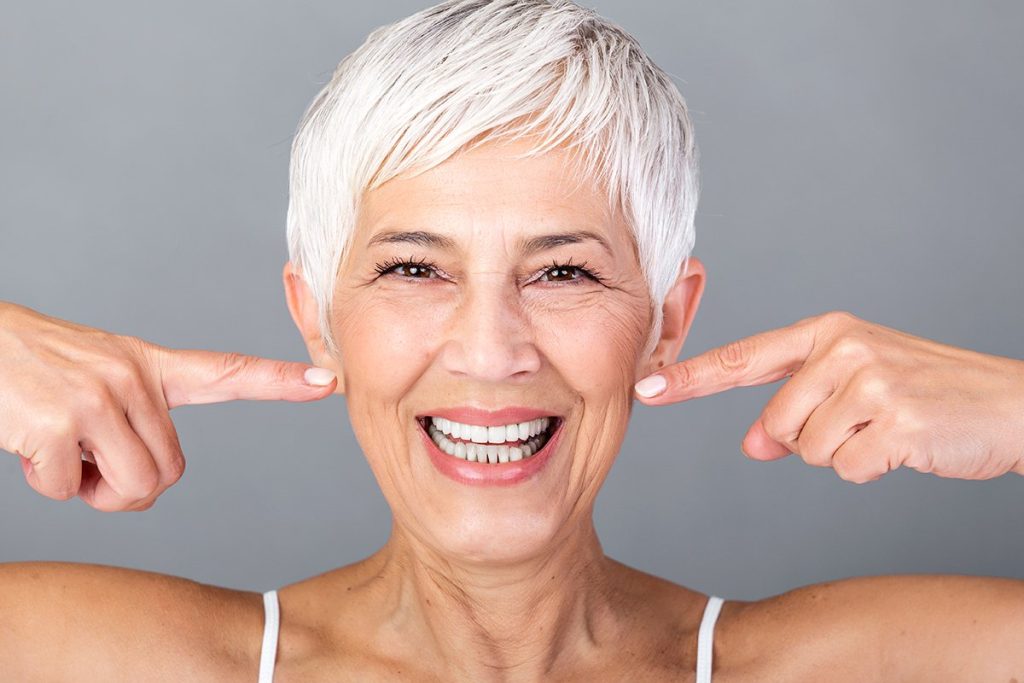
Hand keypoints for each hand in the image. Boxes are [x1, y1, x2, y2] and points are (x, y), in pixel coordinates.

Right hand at [0, 302, 336, 510]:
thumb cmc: (32, 370)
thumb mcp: (96, 378)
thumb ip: (135, 423)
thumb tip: (147, 486)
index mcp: (147, 366)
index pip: (226, 373)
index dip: (279, 381)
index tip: (328, 382)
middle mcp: (132, 377)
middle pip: (169, 475)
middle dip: (126, 486)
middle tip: (86, 459)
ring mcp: (98, 397)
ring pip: (132, 490)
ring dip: (92, 491)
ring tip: (61, 451)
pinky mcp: (59, 422)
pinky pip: (68, 492)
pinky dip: (46, 484)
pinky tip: (28, 443)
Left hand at [634, 311, 1023, 481]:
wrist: (1010, 405)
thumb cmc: (927, 394)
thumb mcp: (856, 389)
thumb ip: (797, 407)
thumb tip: (754, 444)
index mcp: (827, 332)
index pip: (743, 357)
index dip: (691, 376)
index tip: (645, 387)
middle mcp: (842, 347)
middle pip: (776, 424)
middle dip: (810, 439)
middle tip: (865, 421)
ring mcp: (869, 380)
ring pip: (806, 450)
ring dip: (844, 455)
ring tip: (886, 429)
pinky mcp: (894, 417)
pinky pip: (844, 468)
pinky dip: (870, 469)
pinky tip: (902, 445)